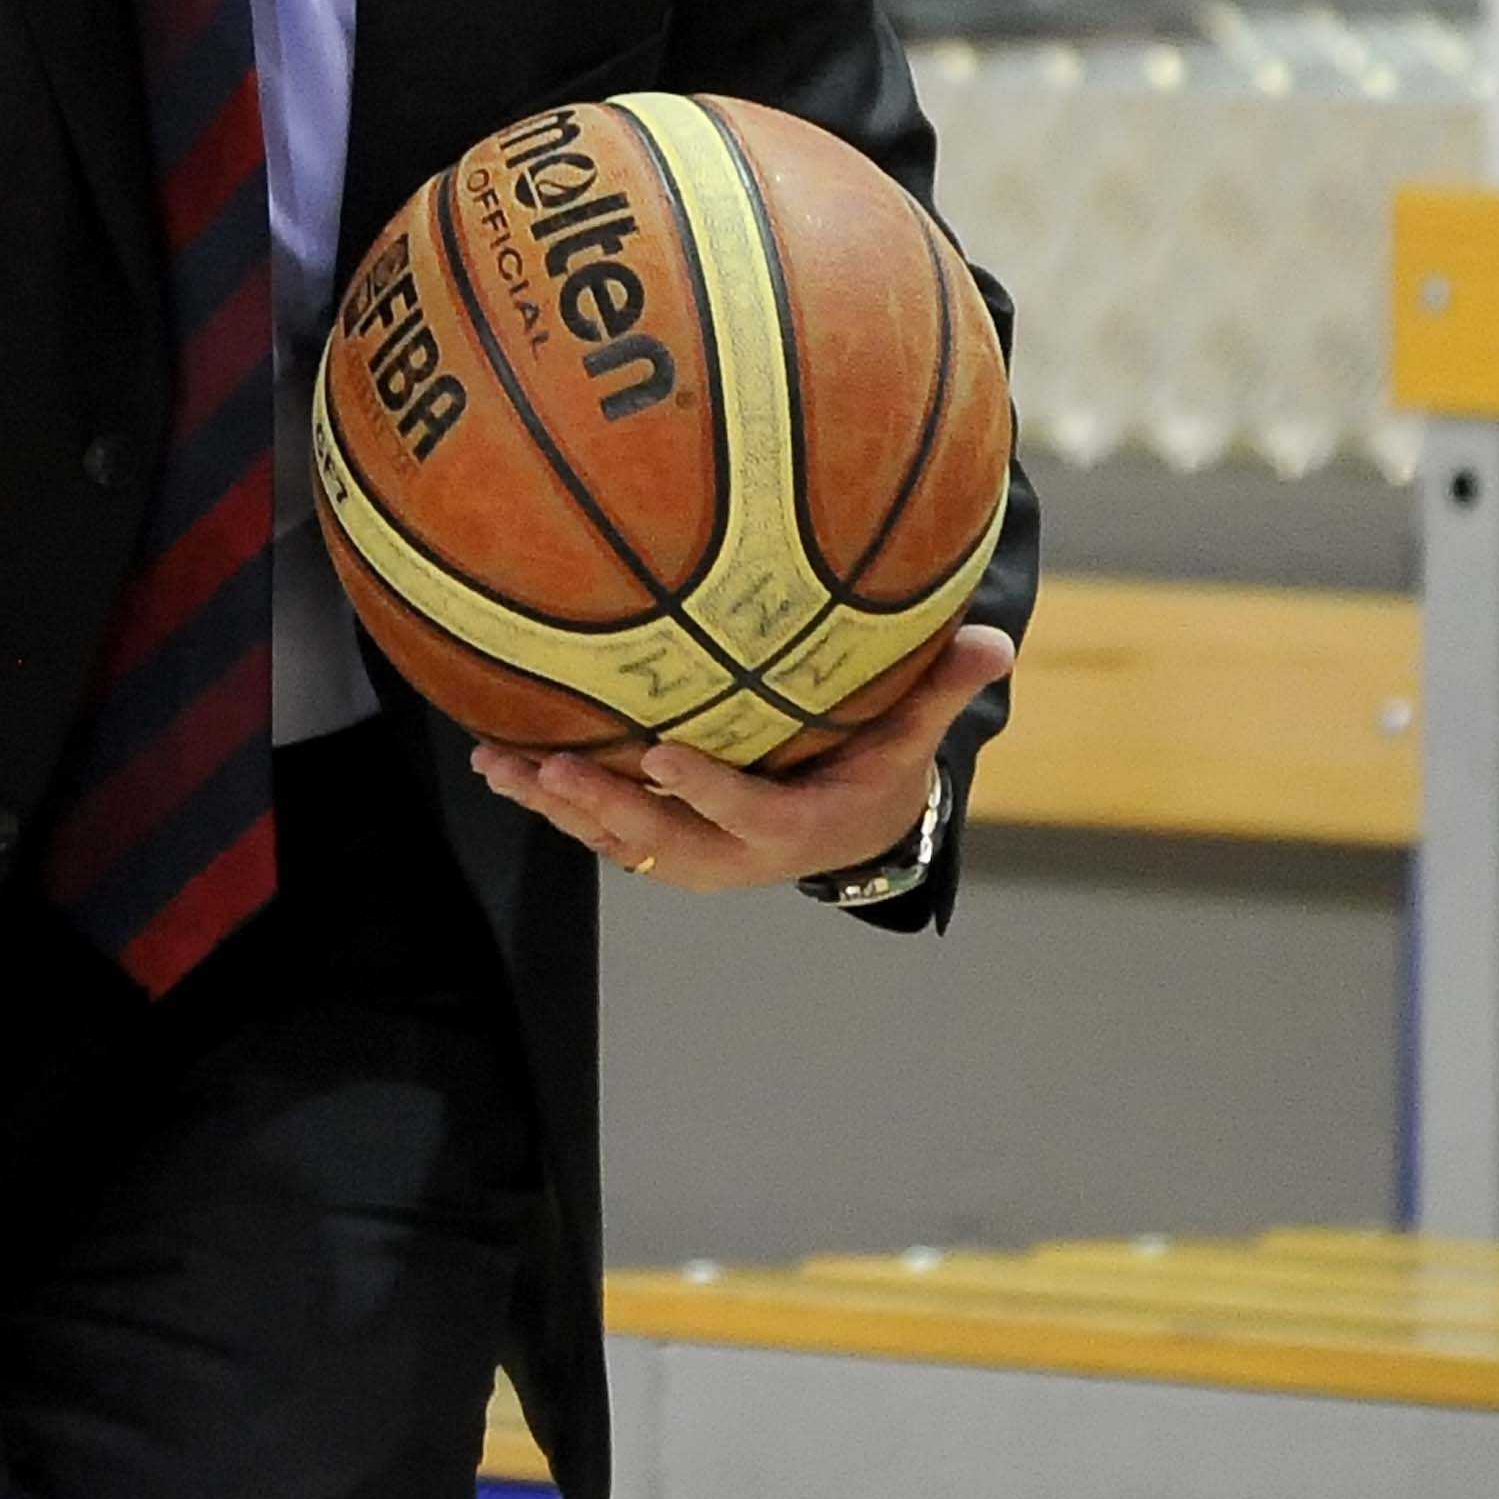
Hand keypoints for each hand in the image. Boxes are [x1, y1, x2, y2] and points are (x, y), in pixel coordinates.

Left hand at [468, 623, 1017, 891]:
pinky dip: (550, 800)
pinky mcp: (657, 844)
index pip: (748, 812)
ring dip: (557, 804)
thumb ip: (940, 693)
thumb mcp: (910, 741)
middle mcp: (733, 855)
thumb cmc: (877, 772)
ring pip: (614, 838)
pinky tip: (501, 763)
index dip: (704, 790)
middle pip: (662, 840)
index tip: (660, 754)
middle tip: (554, 766)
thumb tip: (997, 642)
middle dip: (604, 805)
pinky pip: (596, 828)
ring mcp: (689, 855)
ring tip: (501, 765)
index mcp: (796, 828)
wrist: (848, 838)